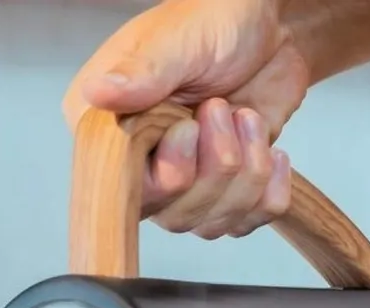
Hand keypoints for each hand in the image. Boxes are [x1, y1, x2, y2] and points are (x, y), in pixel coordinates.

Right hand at [64, 0, 302, 238]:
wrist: (269, 26)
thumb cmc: (215, 21)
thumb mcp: (178, 41)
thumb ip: (143, 74)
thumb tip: (96, 94)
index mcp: (111, 129)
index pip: (125, 192)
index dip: (166, 173)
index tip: (188, 130)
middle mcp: (142, 166)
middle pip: (174, 216)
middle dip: (215, 168)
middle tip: (223, 109)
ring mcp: (185, 185)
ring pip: (211, 225)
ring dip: (245, 175)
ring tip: (248, 118)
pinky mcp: (224, 194)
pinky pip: (244, 225)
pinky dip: (268, 193)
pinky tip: (273, 152)